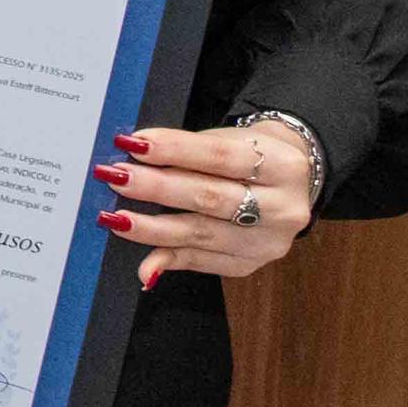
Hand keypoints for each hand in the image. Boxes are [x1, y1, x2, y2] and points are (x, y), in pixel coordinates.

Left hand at [99, 121, 316, 288]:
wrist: (291, 185)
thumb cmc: (249, 157)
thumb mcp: (231, 141)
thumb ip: (189, 150)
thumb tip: (137, 153)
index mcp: (282, 166)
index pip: (221, 156)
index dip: (174, 150)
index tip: (133, 144)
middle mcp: (282, 208)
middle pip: (210, 198)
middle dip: (158, 188)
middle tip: (117, 178)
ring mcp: (268, 241)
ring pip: (201, 235)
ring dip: (153, 228)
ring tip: (116, 218)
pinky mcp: (250, 264)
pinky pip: (201, 263)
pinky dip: (168, 260)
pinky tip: (144, 265)